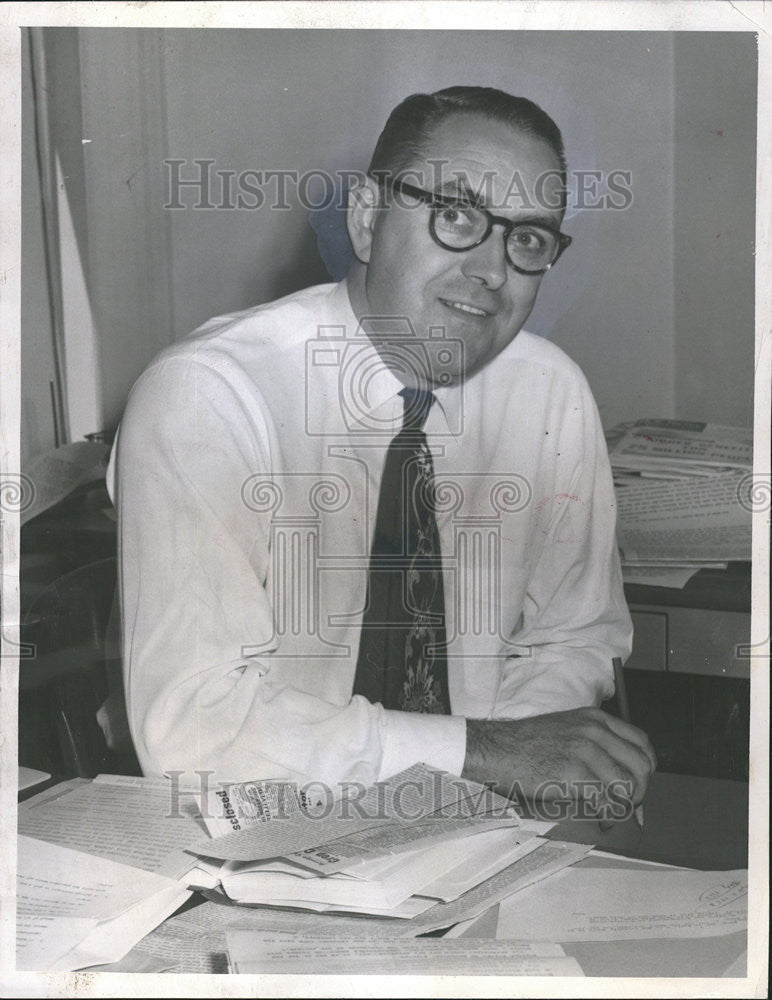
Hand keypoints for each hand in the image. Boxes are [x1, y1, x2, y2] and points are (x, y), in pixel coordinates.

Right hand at [461, 707, 655, 808]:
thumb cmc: (528, 744)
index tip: (637, 784)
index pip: (642, 743)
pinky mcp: (573, 774)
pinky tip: (601, 820)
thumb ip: (596, 742)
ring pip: (627, 786)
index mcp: (595, 719)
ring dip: (624, 806)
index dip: (646, 768)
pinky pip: (606, 801)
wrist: (497, 749)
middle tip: (626, 804)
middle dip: (639, 791)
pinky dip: (608, 816)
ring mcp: (584, 751)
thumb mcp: (568, 728)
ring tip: (611, 813)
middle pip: (641, 766)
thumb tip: (623, 775)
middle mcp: (594, 732)